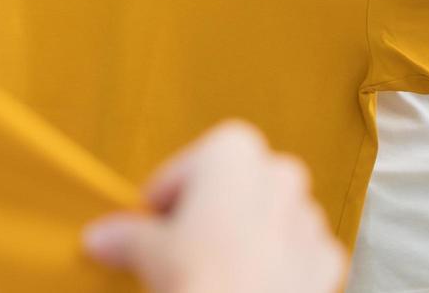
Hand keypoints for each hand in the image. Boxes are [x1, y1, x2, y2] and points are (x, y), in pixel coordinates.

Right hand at [81, 120, 347, 292]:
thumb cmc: (202, 281)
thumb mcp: (147, 252)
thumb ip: (126, 235)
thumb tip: (103, 238)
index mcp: (234, 150)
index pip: (183, 168)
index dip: (163, 200)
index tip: (149, 225)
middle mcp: (279, 172)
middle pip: (230, 188)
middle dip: (207, 214)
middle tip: (177, 249)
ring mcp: (308, 217)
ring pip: (265, 219)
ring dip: (241, 239)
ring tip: (212, 274)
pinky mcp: (326, 260)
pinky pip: (294, 253)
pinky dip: (274, 267)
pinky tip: (248, 287)